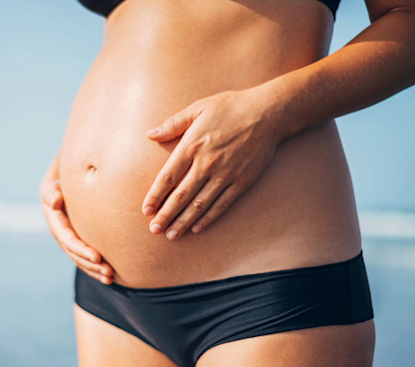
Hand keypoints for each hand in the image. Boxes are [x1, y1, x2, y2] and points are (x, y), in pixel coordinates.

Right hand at [41, 179, 113, 283]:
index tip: (97, 257)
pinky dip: (96, 270)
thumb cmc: (56, 189)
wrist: (58, 194)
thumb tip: (55, 202)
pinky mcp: (79, 246)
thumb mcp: (51, 189)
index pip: (69, 241)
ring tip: (110, 277)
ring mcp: (70, 245)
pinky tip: (110, 278)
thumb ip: (52, 194)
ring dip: (96, 271)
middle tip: (109, 271)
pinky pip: (87, 261)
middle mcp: (63, 238)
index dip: (82, 250)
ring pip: (82, 262)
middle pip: (77, 256)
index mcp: (57, 226)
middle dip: (92, 265)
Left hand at [142, 88, 283, 239]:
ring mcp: (225, 174)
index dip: (155, 196)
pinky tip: (197, 228)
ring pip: (200, 204)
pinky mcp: (242, 181)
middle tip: (154, 229)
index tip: (146, 209)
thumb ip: (173, 123)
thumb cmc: (231, 107)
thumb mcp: (198, 108)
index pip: (168, 177)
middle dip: (165, 215)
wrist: (268, 113)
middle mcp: (206, 163)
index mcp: (192, 145)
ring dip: (184, 221)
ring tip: (171, 235)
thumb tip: (150, 134)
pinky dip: (209, 218)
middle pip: (181, 196)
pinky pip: (222, 204)